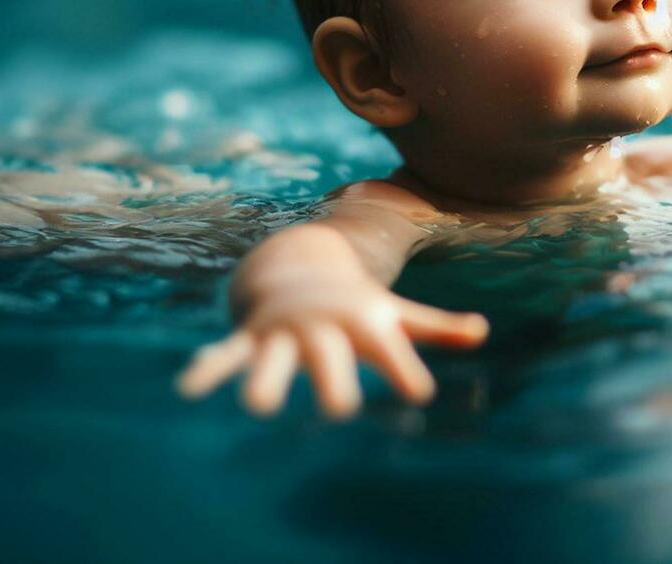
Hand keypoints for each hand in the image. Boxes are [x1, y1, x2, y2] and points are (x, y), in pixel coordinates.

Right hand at [175, 273, 487, 418]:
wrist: (296, 262)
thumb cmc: (356, 301)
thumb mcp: (395, 312)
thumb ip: (437, 327)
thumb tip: (482, 332)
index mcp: (364, 323)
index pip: (391, 353)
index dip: (404, 371)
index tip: (419, 392)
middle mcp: (324, 329)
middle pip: (330, 360)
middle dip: (333, 380)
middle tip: (340, 409)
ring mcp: (284, 332)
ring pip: (273, 360)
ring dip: (266, 382)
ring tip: (259, 407)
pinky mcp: (251, 337)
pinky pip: (228, 355)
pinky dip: (209, 369)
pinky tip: (189, 388)